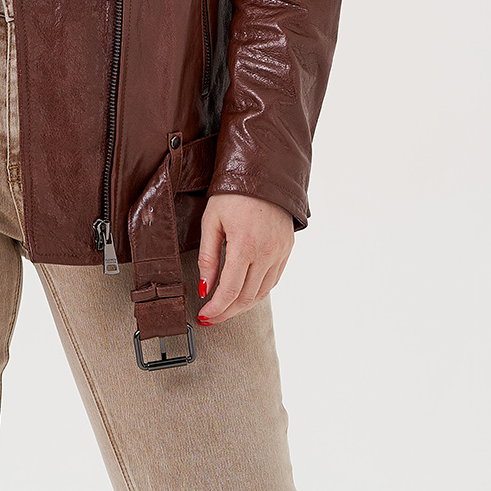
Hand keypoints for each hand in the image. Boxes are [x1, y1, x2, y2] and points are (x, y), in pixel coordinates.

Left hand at [196, 193, 294, 325]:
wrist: (264, 173)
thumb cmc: (233, 193)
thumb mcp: (211, 221)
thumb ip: (208, 258)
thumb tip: (205, 287)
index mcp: (245, 245)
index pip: (230, 290)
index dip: (216, 308)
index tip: (204, 315)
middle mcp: (267, 252)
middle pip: (247, 297)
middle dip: (227, 312)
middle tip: (211, 318)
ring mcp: (280, 252)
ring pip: (262, 293)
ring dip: (243, 306)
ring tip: (225, 309)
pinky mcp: (287, 249)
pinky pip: (273, 280)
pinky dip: (258, 292)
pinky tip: (245, 294)